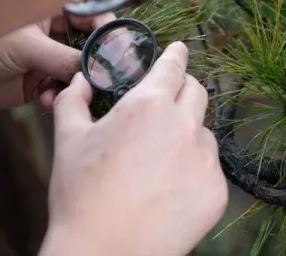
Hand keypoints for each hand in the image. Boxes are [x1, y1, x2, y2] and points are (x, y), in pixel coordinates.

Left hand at [0, 0, 113, 109]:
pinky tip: (46, 99)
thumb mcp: (25, 47)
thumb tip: (99, 69)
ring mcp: (49, 56)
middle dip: (98, 57)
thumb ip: (63, 58)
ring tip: (72, 89)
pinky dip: (61, 95)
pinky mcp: (40, 81)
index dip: (106, 25)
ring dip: (79, 80)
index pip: (91, 11)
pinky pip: (63, 88)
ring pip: (80, 67)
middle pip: (91, 41)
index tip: (116, 44)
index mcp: (50, 7)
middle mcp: (54, 30)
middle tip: (104, 73)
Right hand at [40, 42, 227, 255]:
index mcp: (148, 105)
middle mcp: (184, 125)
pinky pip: (210, 167)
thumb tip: (79, 80)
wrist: (106, 253)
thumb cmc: (81, 195)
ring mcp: (205, 159)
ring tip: (159, 158)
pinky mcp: (217, 190)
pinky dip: (194, 168)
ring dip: (187, 133)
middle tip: (165, 103)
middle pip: (196, 91)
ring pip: (204, 131)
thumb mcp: (68, 140)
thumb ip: (73, 100)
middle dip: (183, 89)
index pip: (173, 65)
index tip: (179, 49)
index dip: (176, 54)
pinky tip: (168, 187)